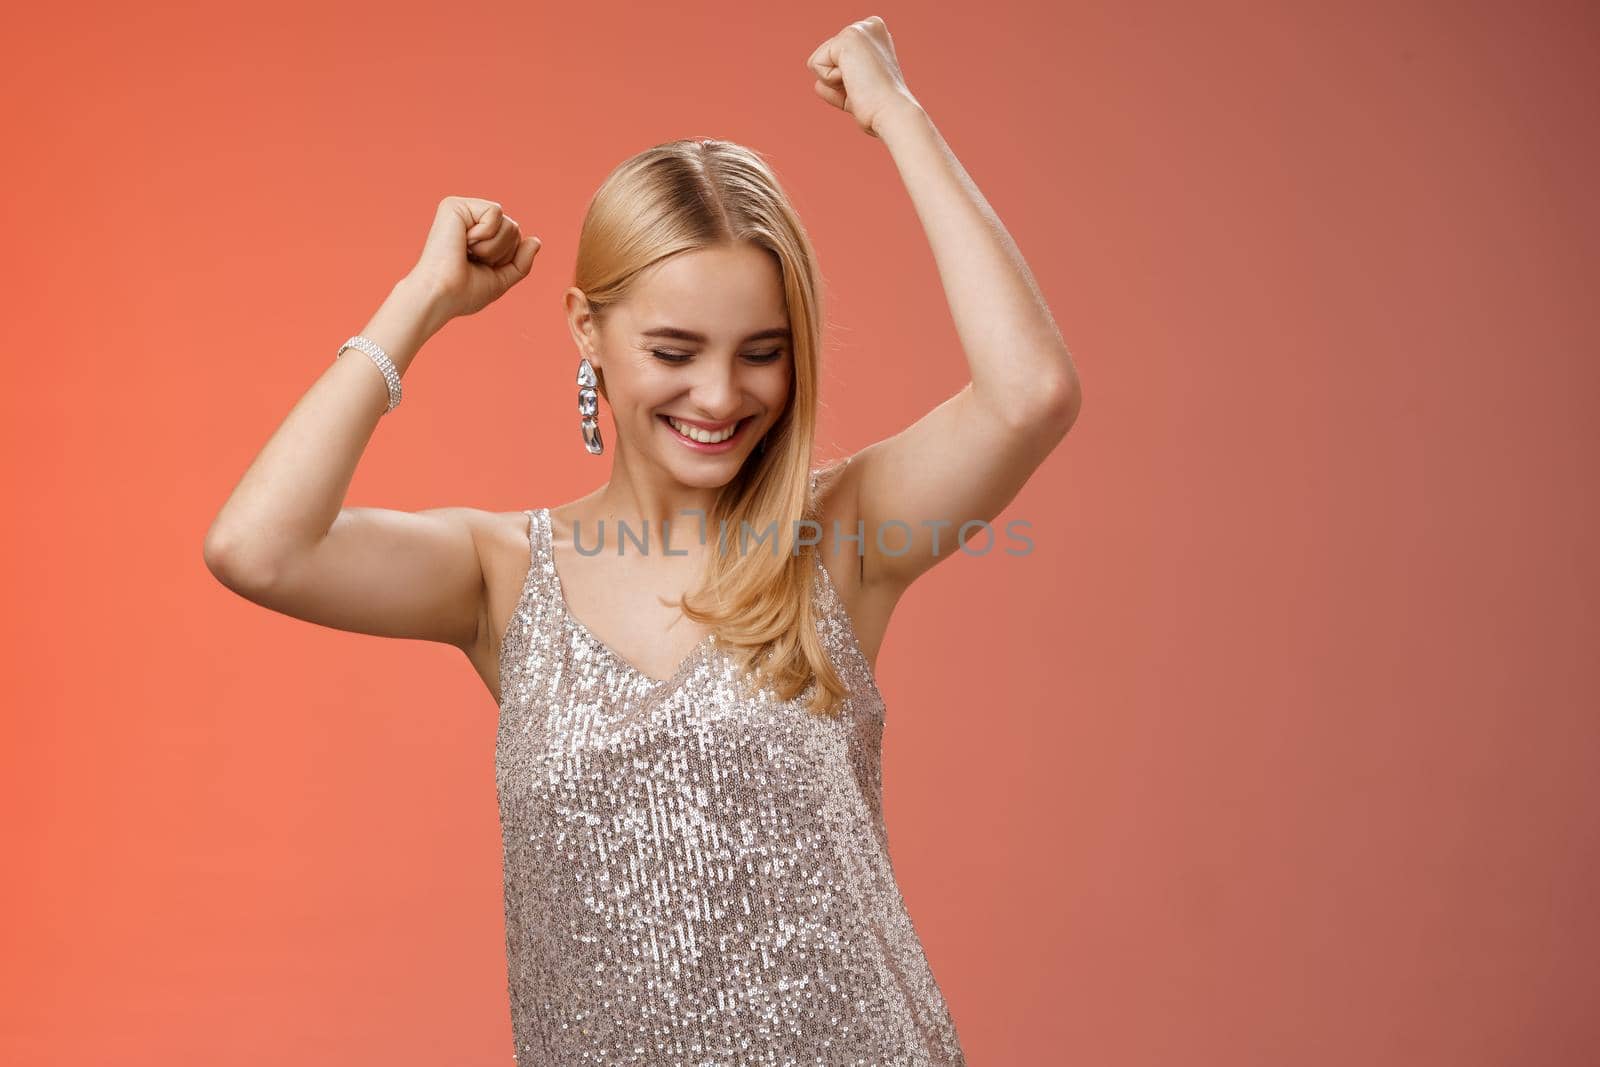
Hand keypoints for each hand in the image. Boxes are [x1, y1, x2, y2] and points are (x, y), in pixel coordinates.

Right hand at [406, 196, 541, 320]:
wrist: (442, 295)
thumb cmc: (464, 292)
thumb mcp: (501, 279)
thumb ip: (521, 262)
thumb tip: (536, 241)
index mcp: (478, 236)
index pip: (514, 239)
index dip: (506, 259)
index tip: (479, 268)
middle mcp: (469, 220)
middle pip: (514, 229)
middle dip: (501, 253)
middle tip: (473, 261)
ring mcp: (462, 211)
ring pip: (508, 223)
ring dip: (493, 247)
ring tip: (466, 253)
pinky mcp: (455, 205)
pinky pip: (495, 212)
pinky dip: (485, 234)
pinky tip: (463, 241)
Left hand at [806, 16, 922, 138]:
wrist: (892, 113)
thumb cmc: (879, 108)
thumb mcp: (857, 93)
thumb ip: (839, 85)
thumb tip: (817, 85)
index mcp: (876, 35)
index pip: (836, 58)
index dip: (845, 81)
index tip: (868, 87)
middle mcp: (869, 25)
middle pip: (826, 57)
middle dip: (837, 81)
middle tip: (864, 88)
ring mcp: (859, 29)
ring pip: (819, 60)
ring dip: (834, 82)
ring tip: (860, 85)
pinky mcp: (847, 37)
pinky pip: (816, 64)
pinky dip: (830, 81)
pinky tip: (855, 81)